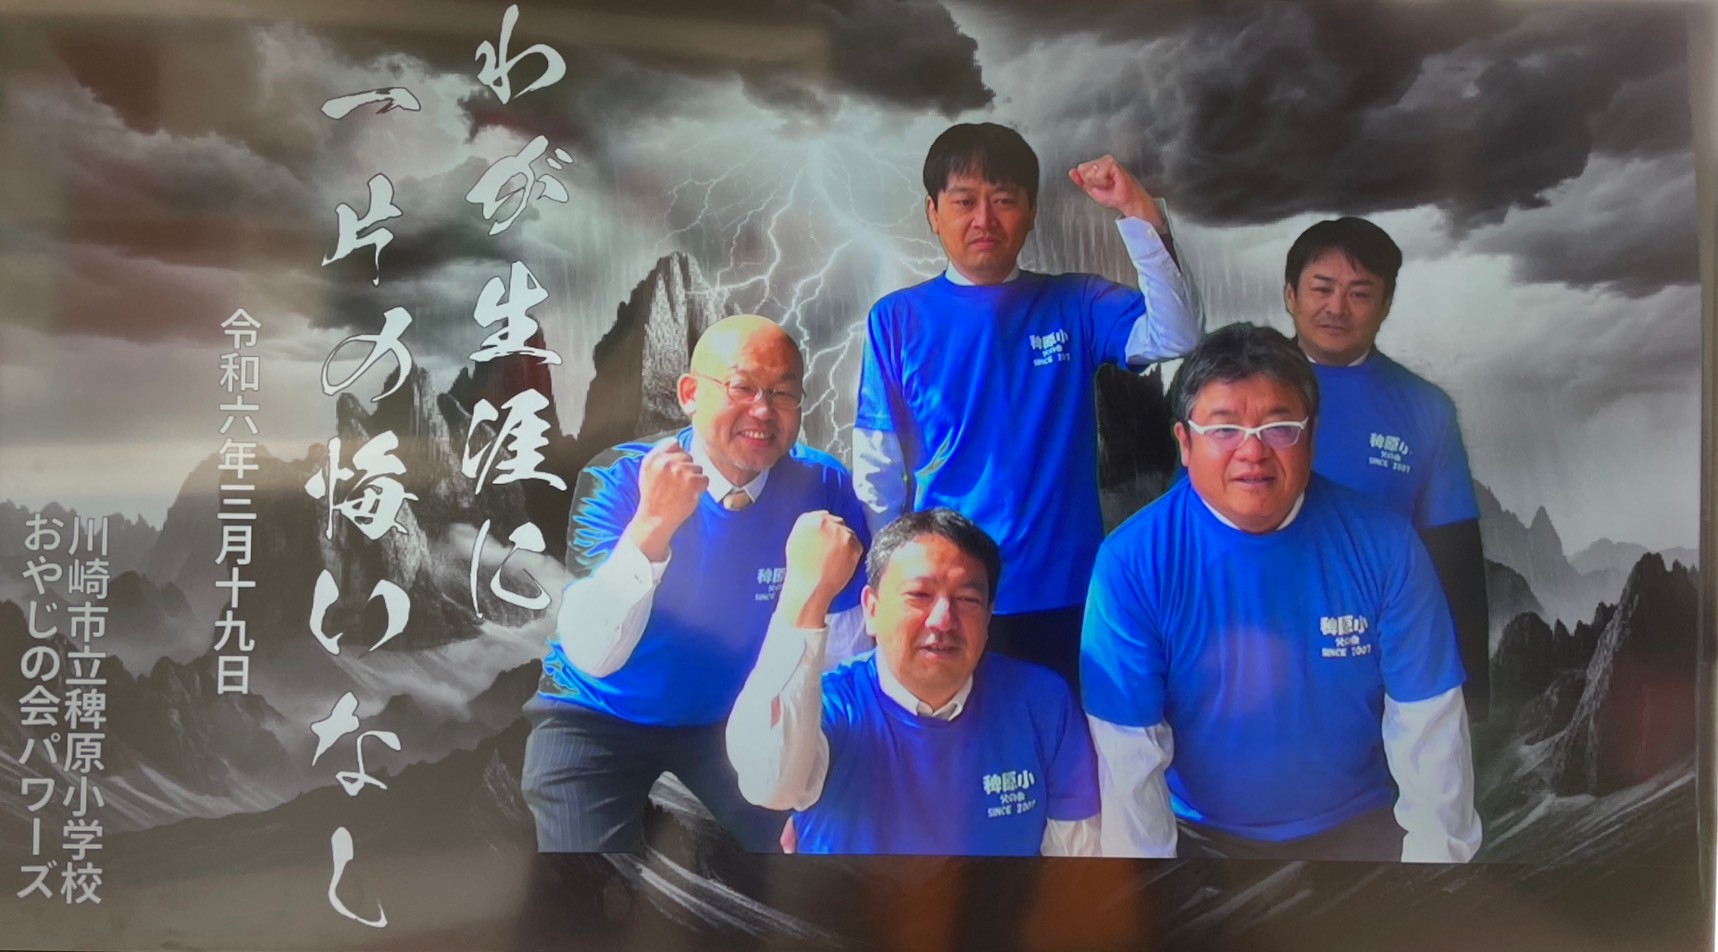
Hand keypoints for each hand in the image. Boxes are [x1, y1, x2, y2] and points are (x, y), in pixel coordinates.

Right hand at [625, 438, 706, 559]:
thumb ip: (661, 455)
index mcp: (653, 458)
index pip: (674, 443)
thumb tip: (679, 444)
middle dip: (686, 469)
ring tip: (681, 491)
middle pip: (688, 456)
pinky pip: (705, 480)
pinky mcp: (692, 482)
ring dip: (694, 480)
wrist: (655, 519)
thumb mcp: (648, 471)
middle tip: (676, 485)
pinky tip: (689, 495)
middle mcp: (666, 462)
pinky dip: (700, 489)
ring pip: (698, 468)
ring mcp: (679, 471)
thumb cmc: (654, 497)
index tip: (674, 468)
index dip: (677, 456)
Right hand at [780, 510, 862, 626]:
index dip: (826, 529)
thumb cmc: (798, 570)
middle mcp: (825, 522)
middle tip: (833, 549)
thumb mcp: (794, 542)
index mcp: (807, 520)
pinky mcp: (853, 545)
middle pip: (837, 522)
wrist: (808, 586)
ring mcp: (841, 532)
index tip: (826, 537)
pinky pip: (857, 545)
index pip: (823, 516)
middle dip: (836, 534)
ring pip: (848, 533)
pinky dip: (853, 553)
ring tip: (838, 559)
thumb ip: (807, 529)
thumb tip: (818, 528)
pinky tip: (844, 563)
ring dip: (845, 543)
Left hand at [1069, 155, 1165, 232]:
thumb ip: (1081, 180)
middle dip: (1092, 181)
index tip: (1099, 185)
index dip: (1087, 181)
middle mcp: (1102, 161)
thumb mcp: (1091, 189)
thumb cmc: (1113, 196)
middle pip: (1083, 169)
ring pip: (1090, 171)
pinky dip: (1104, 181)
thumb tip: (1071, 172)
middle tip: (1104, 185)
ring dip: (1099, 182)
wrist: (1125, 201)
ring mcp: (1107, 161)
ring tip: (1108, 183)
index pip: (1081, 169)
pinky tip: (1112, 181)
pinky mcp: (1112, 163)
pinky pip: (1099, 173)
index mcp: (1096, 166)